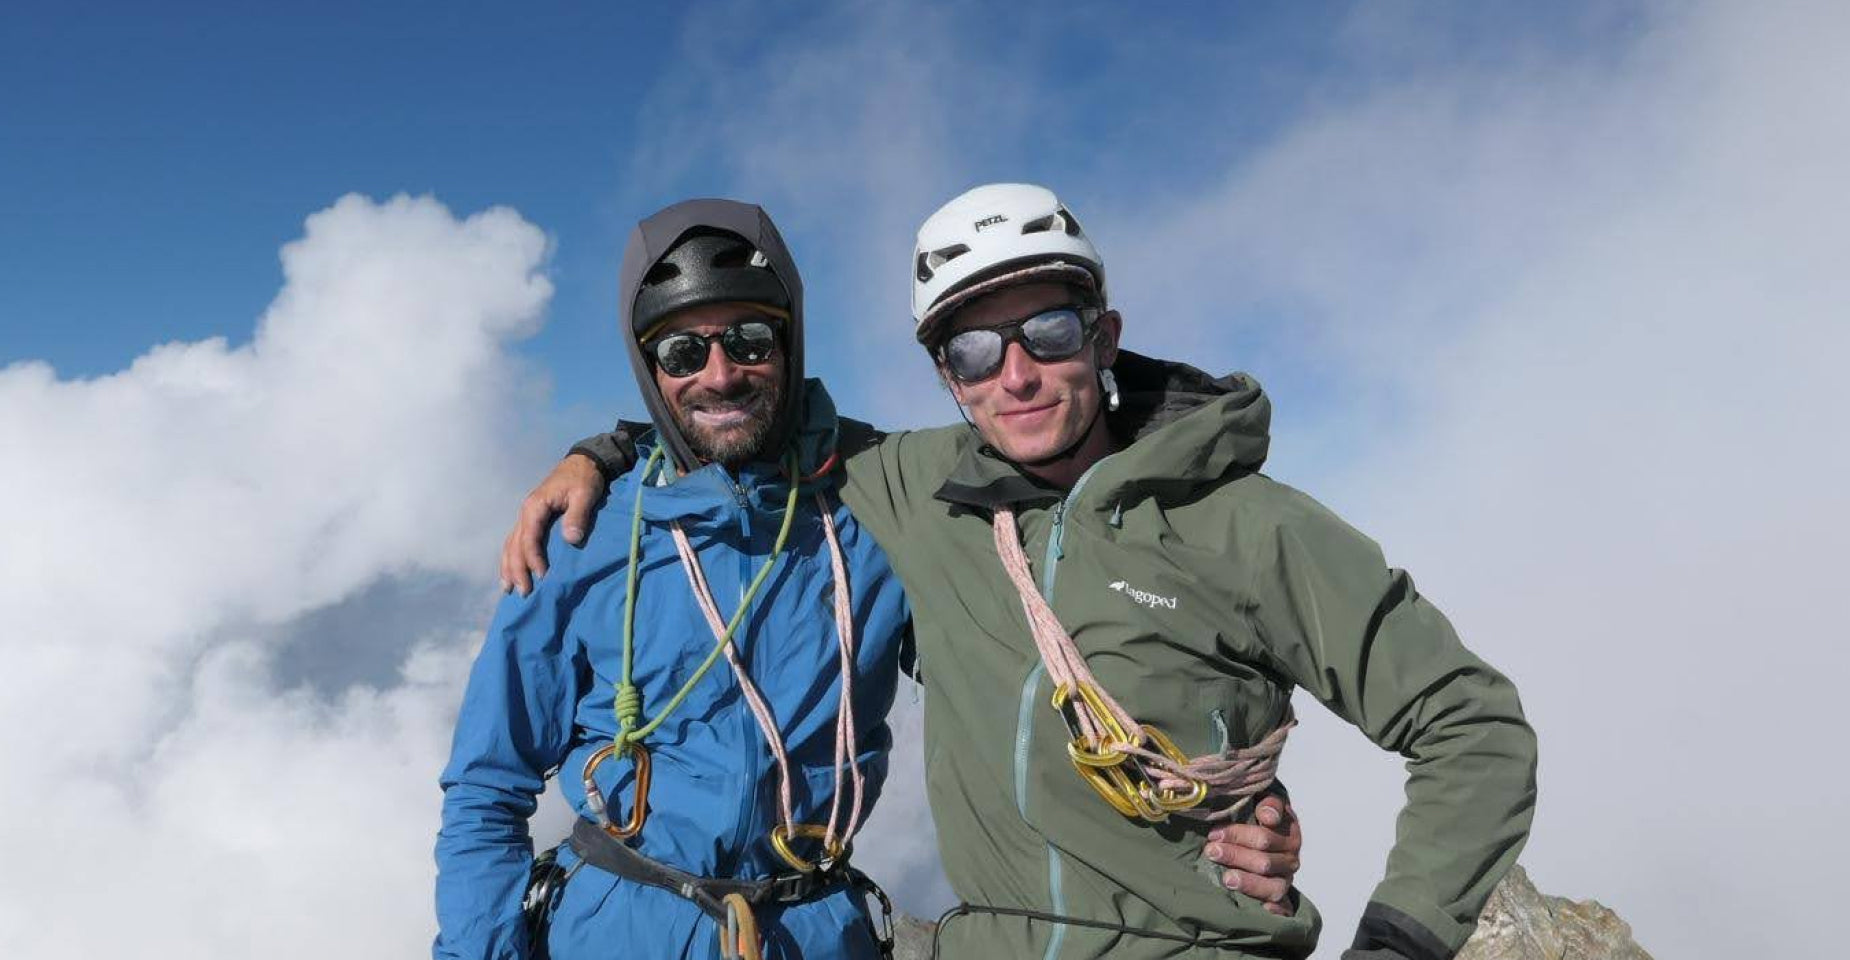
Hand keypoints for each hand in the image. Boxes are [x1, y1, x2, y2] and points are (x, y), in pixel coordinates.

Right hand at [499, 454, 604, 595]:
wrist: (582, 462)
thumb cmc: (584, 478)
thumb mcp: (585, 494)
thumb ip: (577, 516)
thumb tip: (571, 539)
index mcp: (535, 506)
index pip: (529, 538)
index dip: (534, 558)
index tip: (543, 576)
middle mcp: (526, 512)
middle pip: (515, 545)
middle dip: (517, 570)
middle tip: (523, 592)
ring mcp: (526, 516)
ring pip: (510, 544)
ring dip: (508, 566)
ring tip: (508, 589)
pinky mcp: (532, 519)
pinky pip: (515, 541)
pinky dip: (511, 557)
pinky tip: (511, 572)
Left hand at [1205, 794, 1301, 915]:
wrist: (1266, 837)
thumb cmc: (1257, 816)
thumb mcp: (1263, 801)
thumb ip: (1268, 803)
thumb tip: (1268, 816)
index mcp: (1288, 831)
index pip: (1265, 836)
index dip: (1239, 835)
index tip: (1215, 833)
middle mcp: (1290, 857)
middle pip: (1264, 861)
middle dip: (1235, 855)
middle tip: (1211, 851)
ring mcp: (1286, 879)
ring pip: (1272, 886)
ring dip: (1249, 882)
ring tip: (1227, 879)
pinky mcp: (1283, 898)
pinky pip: (1284, 908)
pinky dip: (1276, 910)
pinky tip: (1263, 909)